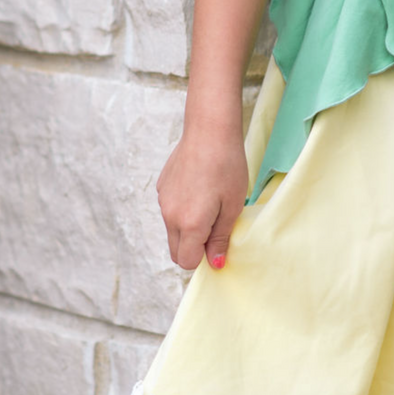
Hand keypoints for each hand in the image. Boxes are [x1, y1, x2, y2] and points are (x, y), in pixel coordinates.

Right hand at [155, 127, 248, 270]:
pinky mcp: (161, 188)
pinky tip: (199, 189)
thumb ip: (220, 237)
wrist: (209, 131)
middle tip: (216, 226)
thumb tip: (214, 263)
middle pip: (176, 250)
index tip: (218, 242)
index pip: (186, 261)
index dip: (203, 257)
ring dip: (188, 229)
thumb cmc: (227, 167)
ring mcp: (163, 201)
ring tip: (210, 204)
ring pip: (172, 230)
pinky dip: (182, 210)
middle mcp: (170, 216)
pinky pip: (170, 211)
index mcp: (189, 224)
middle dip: (193, 248)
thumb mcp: (232, 206)